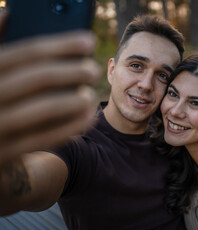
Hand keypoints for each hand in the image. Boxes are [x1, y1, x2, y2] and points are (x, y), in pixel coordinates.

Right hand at [0, 12, 100, 165]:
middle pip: (38, 79)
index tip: (90, 40)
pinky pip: (43, 139)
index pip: (26, 52)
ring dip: (74, 101)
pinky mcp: (4, 154)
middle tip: (94, 70)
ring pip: (42, 110)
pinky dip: (69, 127)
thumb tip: (7, 12)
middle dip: (72, 72)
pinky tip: (88, 119)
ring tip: (91, 95)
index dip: (62, 45)